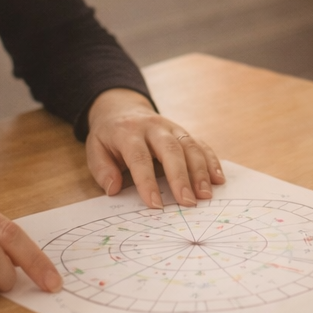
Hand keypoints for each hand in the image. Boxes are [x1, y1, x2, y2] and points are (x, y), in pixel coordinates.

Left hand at [85, 88, 224, 208]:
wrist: (122, 108)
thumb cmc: (109, 136)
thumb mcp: (95, 148)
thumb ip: (102, 169)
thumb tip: (114, 188)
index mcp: (128, 132)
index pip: (139, 157)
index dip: (147, 181)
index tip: (155, 204)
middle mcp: (153, 127)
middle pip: (171, 149)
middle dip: (181, 177)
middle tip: (188, 202)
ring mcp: (171, 127)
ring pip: (189, 145)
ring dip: (200, 171)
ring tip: (206, 195)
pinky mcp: (183, 131)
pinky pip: (201, 143)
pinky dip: (211, 160)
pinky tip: (218, 179)